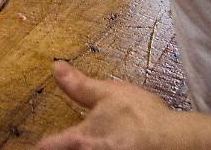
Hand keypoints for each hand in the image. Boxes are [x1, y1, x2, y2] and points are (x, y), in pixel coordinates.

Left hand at [37, 61, 176, 149]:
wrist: (174, 141)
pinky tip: (105, 147)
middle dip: (55, 149)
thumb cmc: (142, 117)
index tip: (36, 143)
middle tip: (47, 144)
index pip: (48, 146)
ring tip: (85, 144)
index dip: (40, 144)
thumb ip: (79, 85)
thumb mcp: (110, 93)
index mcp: (81, 140)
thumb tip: (56, 68)